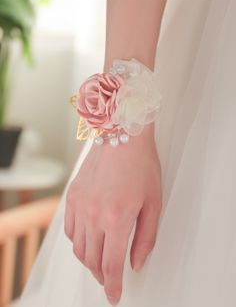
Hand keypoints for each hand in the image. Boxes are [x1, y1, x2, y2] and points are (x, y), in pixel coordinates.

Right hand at [64, 124, 161, 304]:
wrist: (121, 136)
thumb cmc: (141, 166)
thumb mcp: (153, 203)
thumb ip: (145, 238)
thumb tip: (136, 263)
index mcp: (117, 218)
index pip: (112, 265)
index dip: (113, 285)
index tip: (114, 296)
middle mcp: (94, 215)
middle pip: (93, 259)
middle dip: (102, 275)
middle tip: (110, 279)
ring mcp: (79, 205)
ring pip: (79, 248)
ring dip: (89, 260)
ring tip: (100, 262)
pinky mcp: (72, 197)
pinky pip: (70, 230)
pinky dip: (78, 242)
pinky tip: (87, 240)